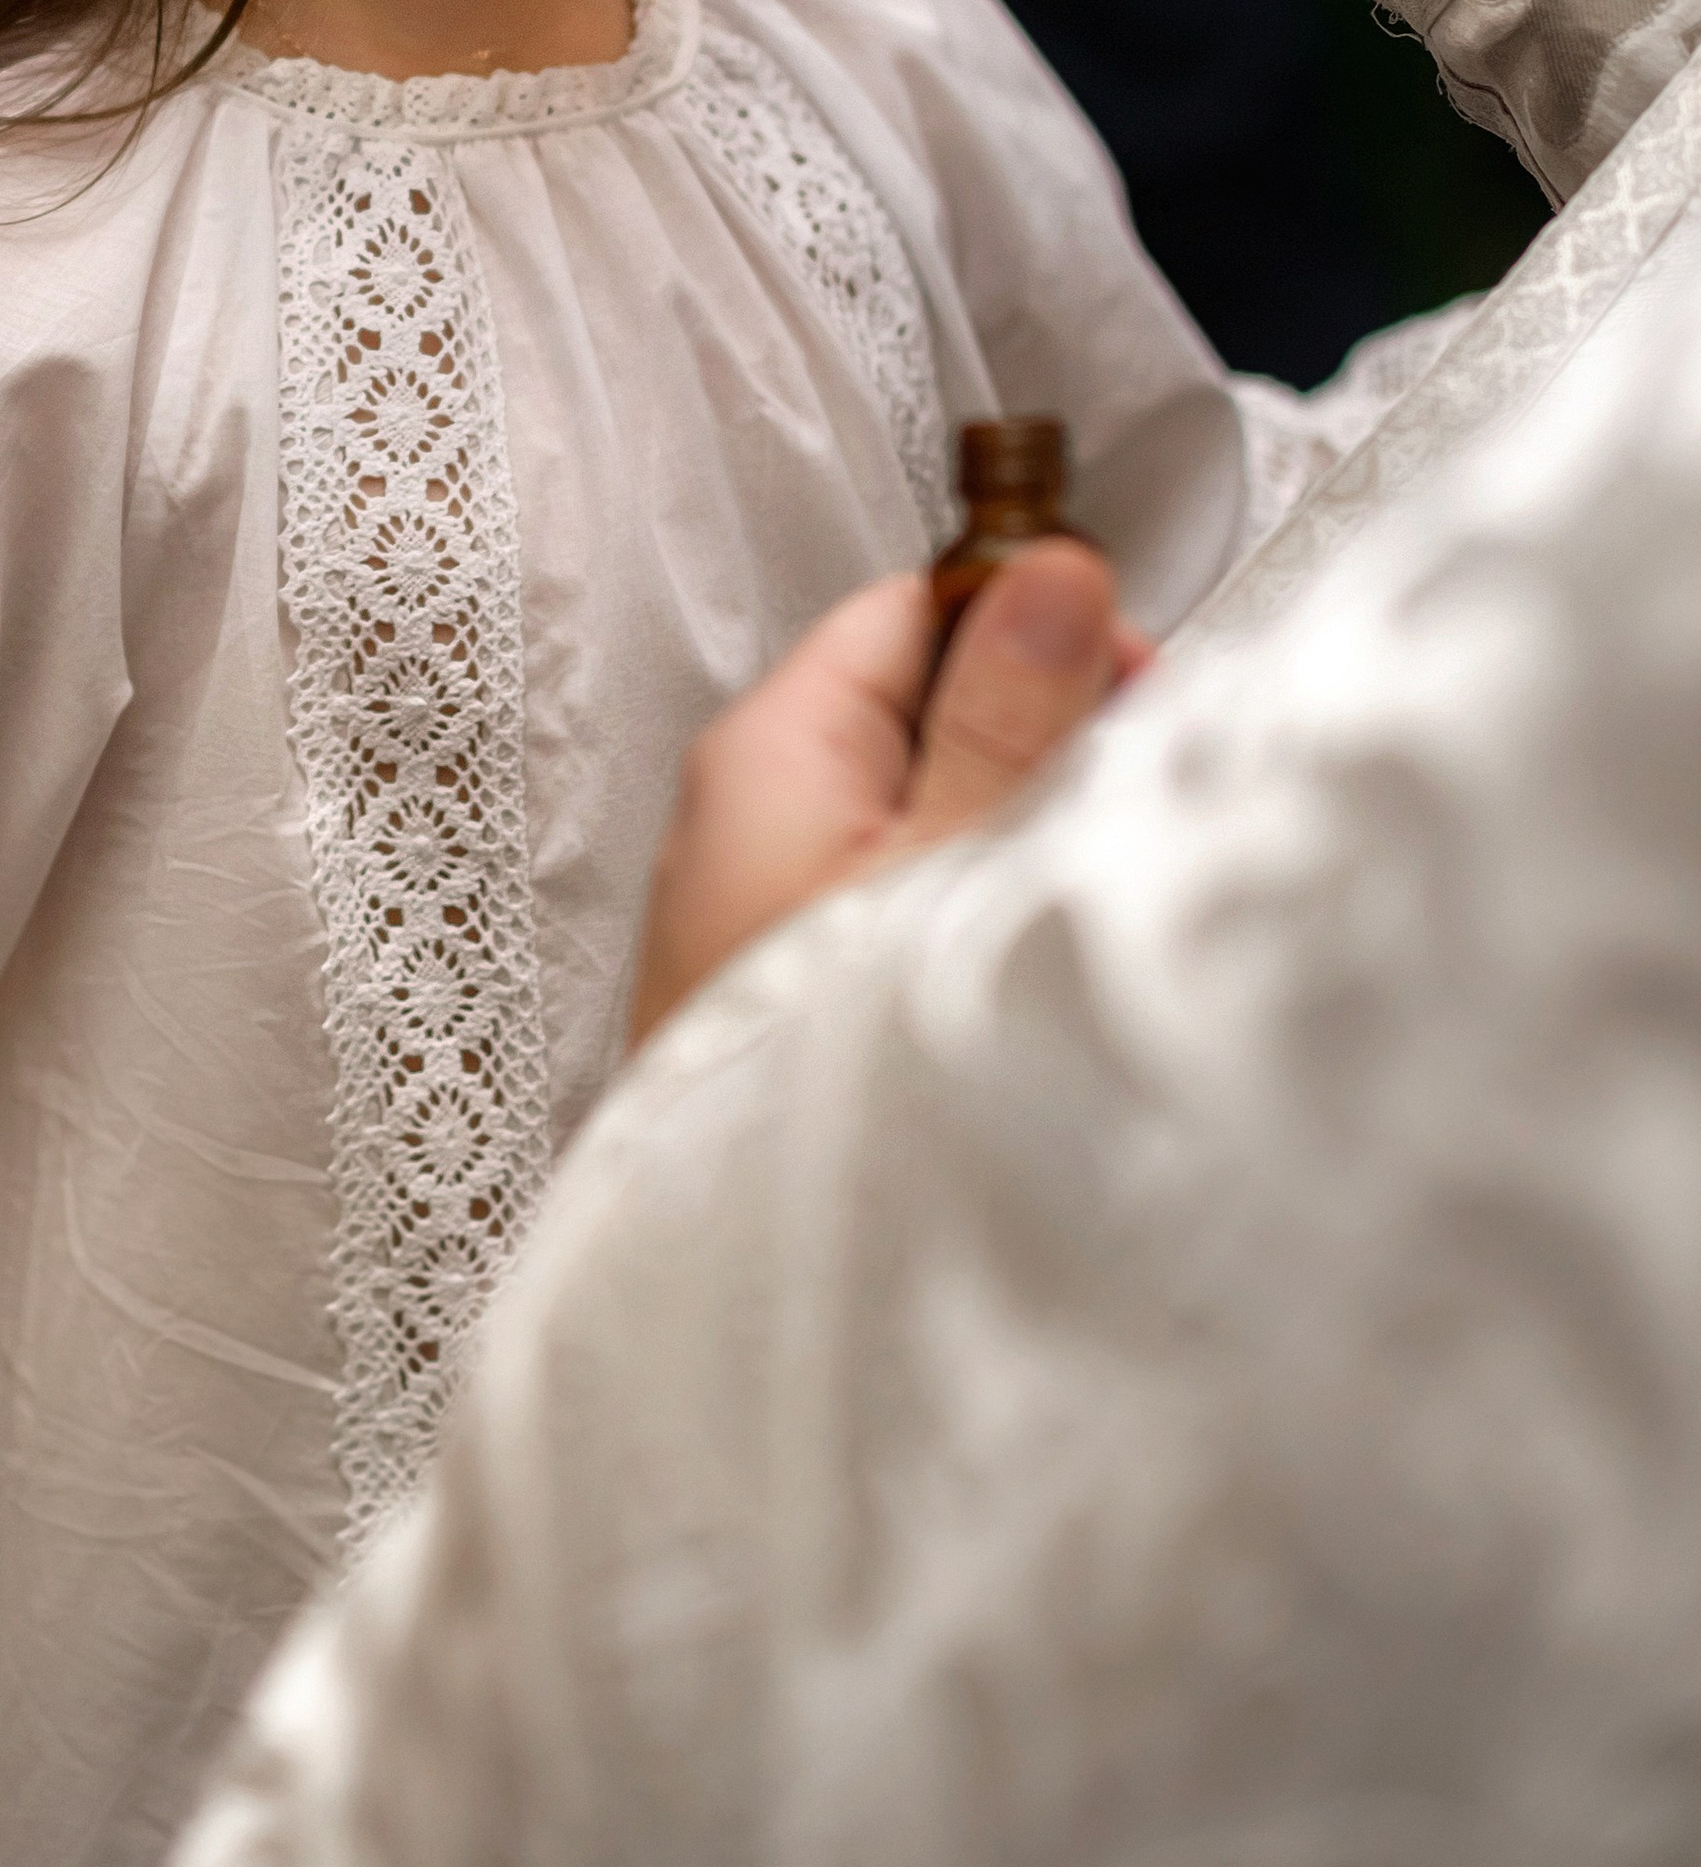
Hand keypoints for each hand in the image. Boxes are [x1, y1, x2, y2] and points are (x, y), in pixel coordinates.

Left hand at [629, 543, 1138, 1046]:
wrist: (740, 1292)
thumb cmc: (825, 1068)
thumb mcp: (949, 865)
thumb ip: (1005, 715)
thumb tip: (1048, 573)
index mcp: (767, 749)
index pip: (913, 609)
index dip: (1030, 625)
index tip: (1127, 682)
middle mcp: (743, 814)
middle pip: (920, 707)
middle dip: (1034, 738)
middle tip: (1117, 806)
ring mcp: (757, 909)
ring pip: (917, 813)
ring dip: (1009, 837)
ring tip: (1074, 903)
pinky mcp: (780, 994)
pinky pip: (892, 904)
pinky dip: (966, 914)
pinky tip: (1021, 972)